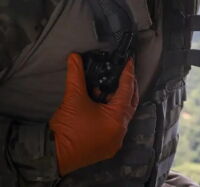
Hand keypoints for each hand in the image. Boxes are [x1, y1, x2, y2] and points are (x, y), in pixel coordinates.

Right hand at [49, 53, 137, 174]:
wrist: (53, 155)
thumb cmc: (66, 130)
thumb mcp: (73, 99)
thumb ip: (76, 76)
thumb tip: (75, 58)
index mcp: (117, 118)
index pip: (127, 90)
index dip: (128, 74)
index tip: (129, 63)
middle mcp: (121, 130)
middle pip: (130, 103)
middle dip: (128, 88)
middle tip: (125, 74)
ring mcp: (116, 140)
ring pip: (124, 115)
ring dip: (119, 102)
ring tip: (109, 89)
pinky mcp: (108, 146)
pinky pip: (116, 126)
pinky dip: (113, 115)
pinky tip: (103, 106)